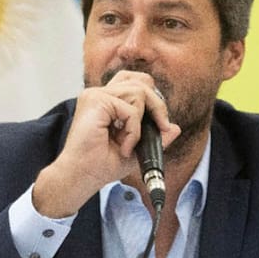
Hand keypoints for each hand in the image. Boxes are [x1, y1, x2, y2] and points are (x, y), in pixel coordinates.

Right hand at [32, 71, 179, 217]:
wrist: (82, 176)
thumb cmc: (101, 165)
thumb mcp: (136, 149)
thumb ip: (155, 136)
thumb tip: (175, 128)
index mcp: (105, 102)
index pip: (134, 82)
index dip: (152, 98)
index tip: (161, 124)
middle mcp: (98, 94)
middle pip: (140, 81)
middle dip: (157, 104)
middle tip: (161, 127)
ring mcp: (96, 95)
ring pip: (139, 92)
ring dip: (142, 122)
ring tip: (131, 143)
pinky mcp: (96, 101)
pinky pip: (131, 109)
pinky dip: (134, 131)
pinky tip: (125, 146)